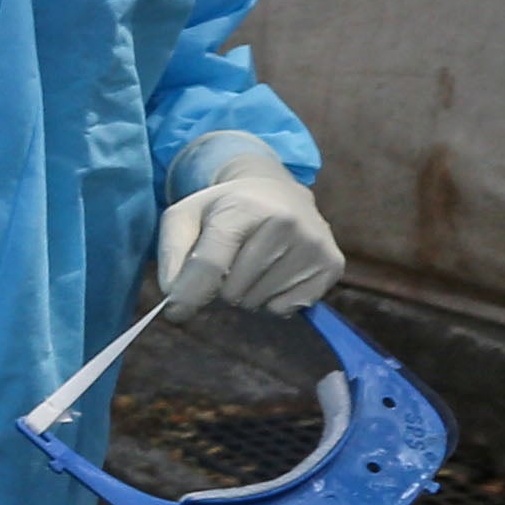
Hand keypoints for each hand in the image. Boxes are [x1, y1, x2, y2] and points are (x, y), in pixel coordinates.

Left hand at [155, 136, 343, 315]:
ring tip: (254, 263)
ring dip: (247, 293)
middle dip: (221, 286)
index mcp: (244, 206)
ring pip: (258, 303)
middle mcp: (286, 222)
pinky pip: (285, 309)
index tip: (175, 311)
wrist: (278, 193)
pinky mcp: (332, 265)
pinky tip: (276, 272)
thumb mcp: (185, 217)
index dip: (189, 293)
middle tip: (231, 260)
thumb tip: (175, 299)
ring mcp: (314, 244)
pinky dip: (273, 300)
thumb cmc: (224, 210)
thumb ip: (172, 254)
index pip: (211, 264)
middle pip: (232, 291)